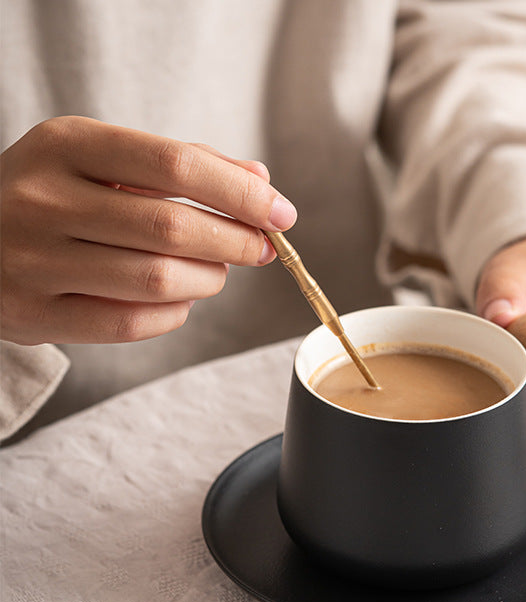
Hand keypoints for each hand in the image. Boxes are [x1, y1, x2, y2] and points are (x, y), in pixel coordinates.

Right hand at [0, 116, 296, 344]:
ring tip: (216, 271)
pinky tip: (180, 298)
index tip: (281, 213)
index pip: (177, 164)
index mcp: (65, 145)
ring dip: (209, 280)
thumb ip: (180, 164)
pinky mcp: (35, 314)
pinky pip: (132, 323)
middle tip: (261, 248)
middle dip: (236, 241)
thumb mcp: (101, 159)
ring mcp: (34, 260)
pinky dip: (175, 313)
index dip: (241, 193)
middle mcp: (44, 199)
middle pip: (173, 226)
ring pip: (159, 280)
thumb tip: (259, 179)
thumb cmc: (54, 195)